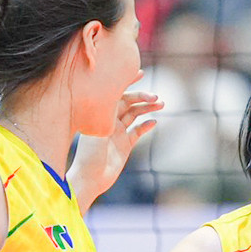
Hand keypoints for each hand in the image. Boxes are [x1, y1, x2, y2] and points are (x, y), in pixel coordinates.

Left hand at [68, 77, 162, 208]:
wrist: (90, 178)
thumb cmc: (88, 155)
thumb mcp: (97, 131)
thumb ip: (108, 115)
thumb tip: (117, 98)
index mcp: (99, 114)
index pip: (114, 93)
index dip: (126, 82)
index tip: (139, 72)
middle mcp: (108, 120)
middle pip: (128, 102)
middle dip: (142, 97)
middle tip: (155, 97)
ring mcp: (118, 132)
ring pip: (135, 115)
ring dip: (148, 108)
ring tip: (161, 104)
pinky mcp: (125, 144)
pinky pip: (138, 131)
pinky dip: (146, 125)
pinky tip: (154, 122)